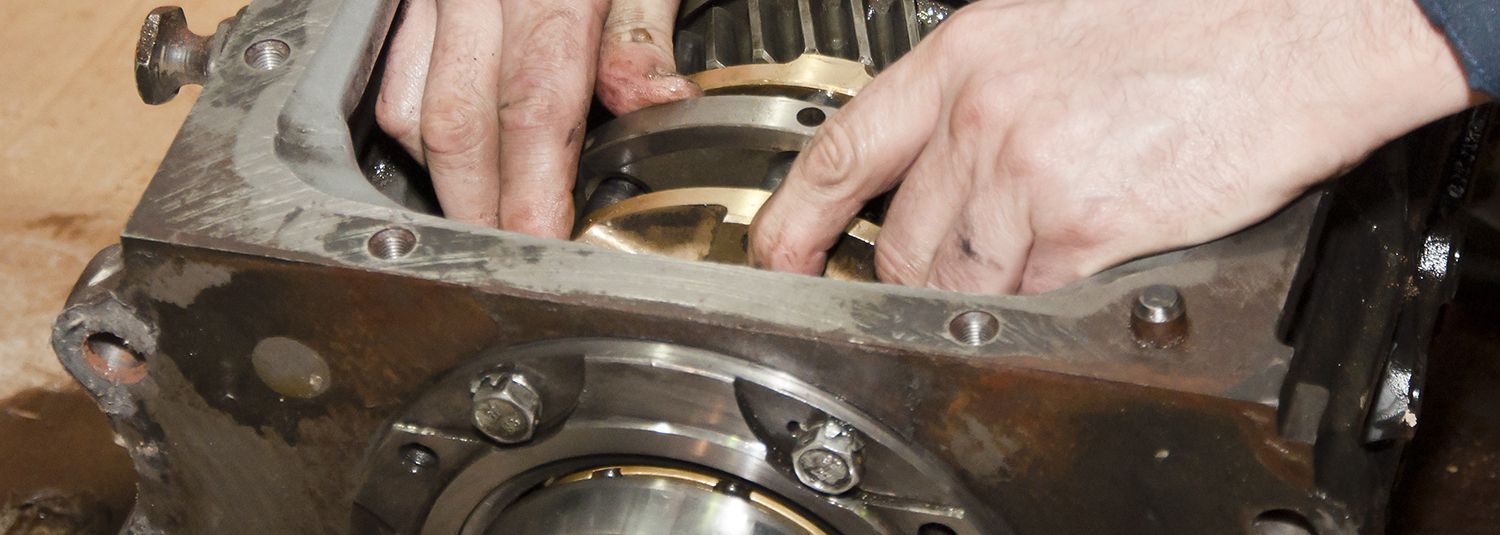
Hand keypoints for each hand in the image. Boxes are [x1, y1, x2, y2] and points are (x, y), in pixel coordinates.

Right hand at [375, 0, 699, 235]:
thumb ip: (640, 26)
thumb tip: (654, 103)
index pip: (533, 108)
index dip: (533, 190)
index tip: (542, 245)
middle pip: (454, 123)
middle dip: (473, 208)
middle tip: (500, 259)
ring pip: (406, 102)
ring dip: (439, 172)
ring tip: (480, 217)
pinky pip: (390, 66)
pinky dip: (412, 120)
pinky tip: (448, 150)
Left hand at [750, 0, 1484, 293]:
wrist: (1300, 33)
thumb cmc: (1197, 22)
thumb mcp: (1054, 29)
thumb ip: (986, 92)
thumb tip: (951, 150)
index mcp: (965, 58)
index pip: (839, 148)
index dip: (792, 216)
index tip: (775, 254)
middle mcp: (981, 117)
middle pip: (898, 240)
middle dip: (908, 276)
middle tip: (934, 280)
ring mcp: (1026, 177)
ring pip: (956, 282)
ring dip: (982, 294)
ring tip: (1035, 265)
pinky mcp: (1083, 231)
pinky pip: (1027, 301)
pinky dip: (1044, 304)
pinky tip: (1080, 270)